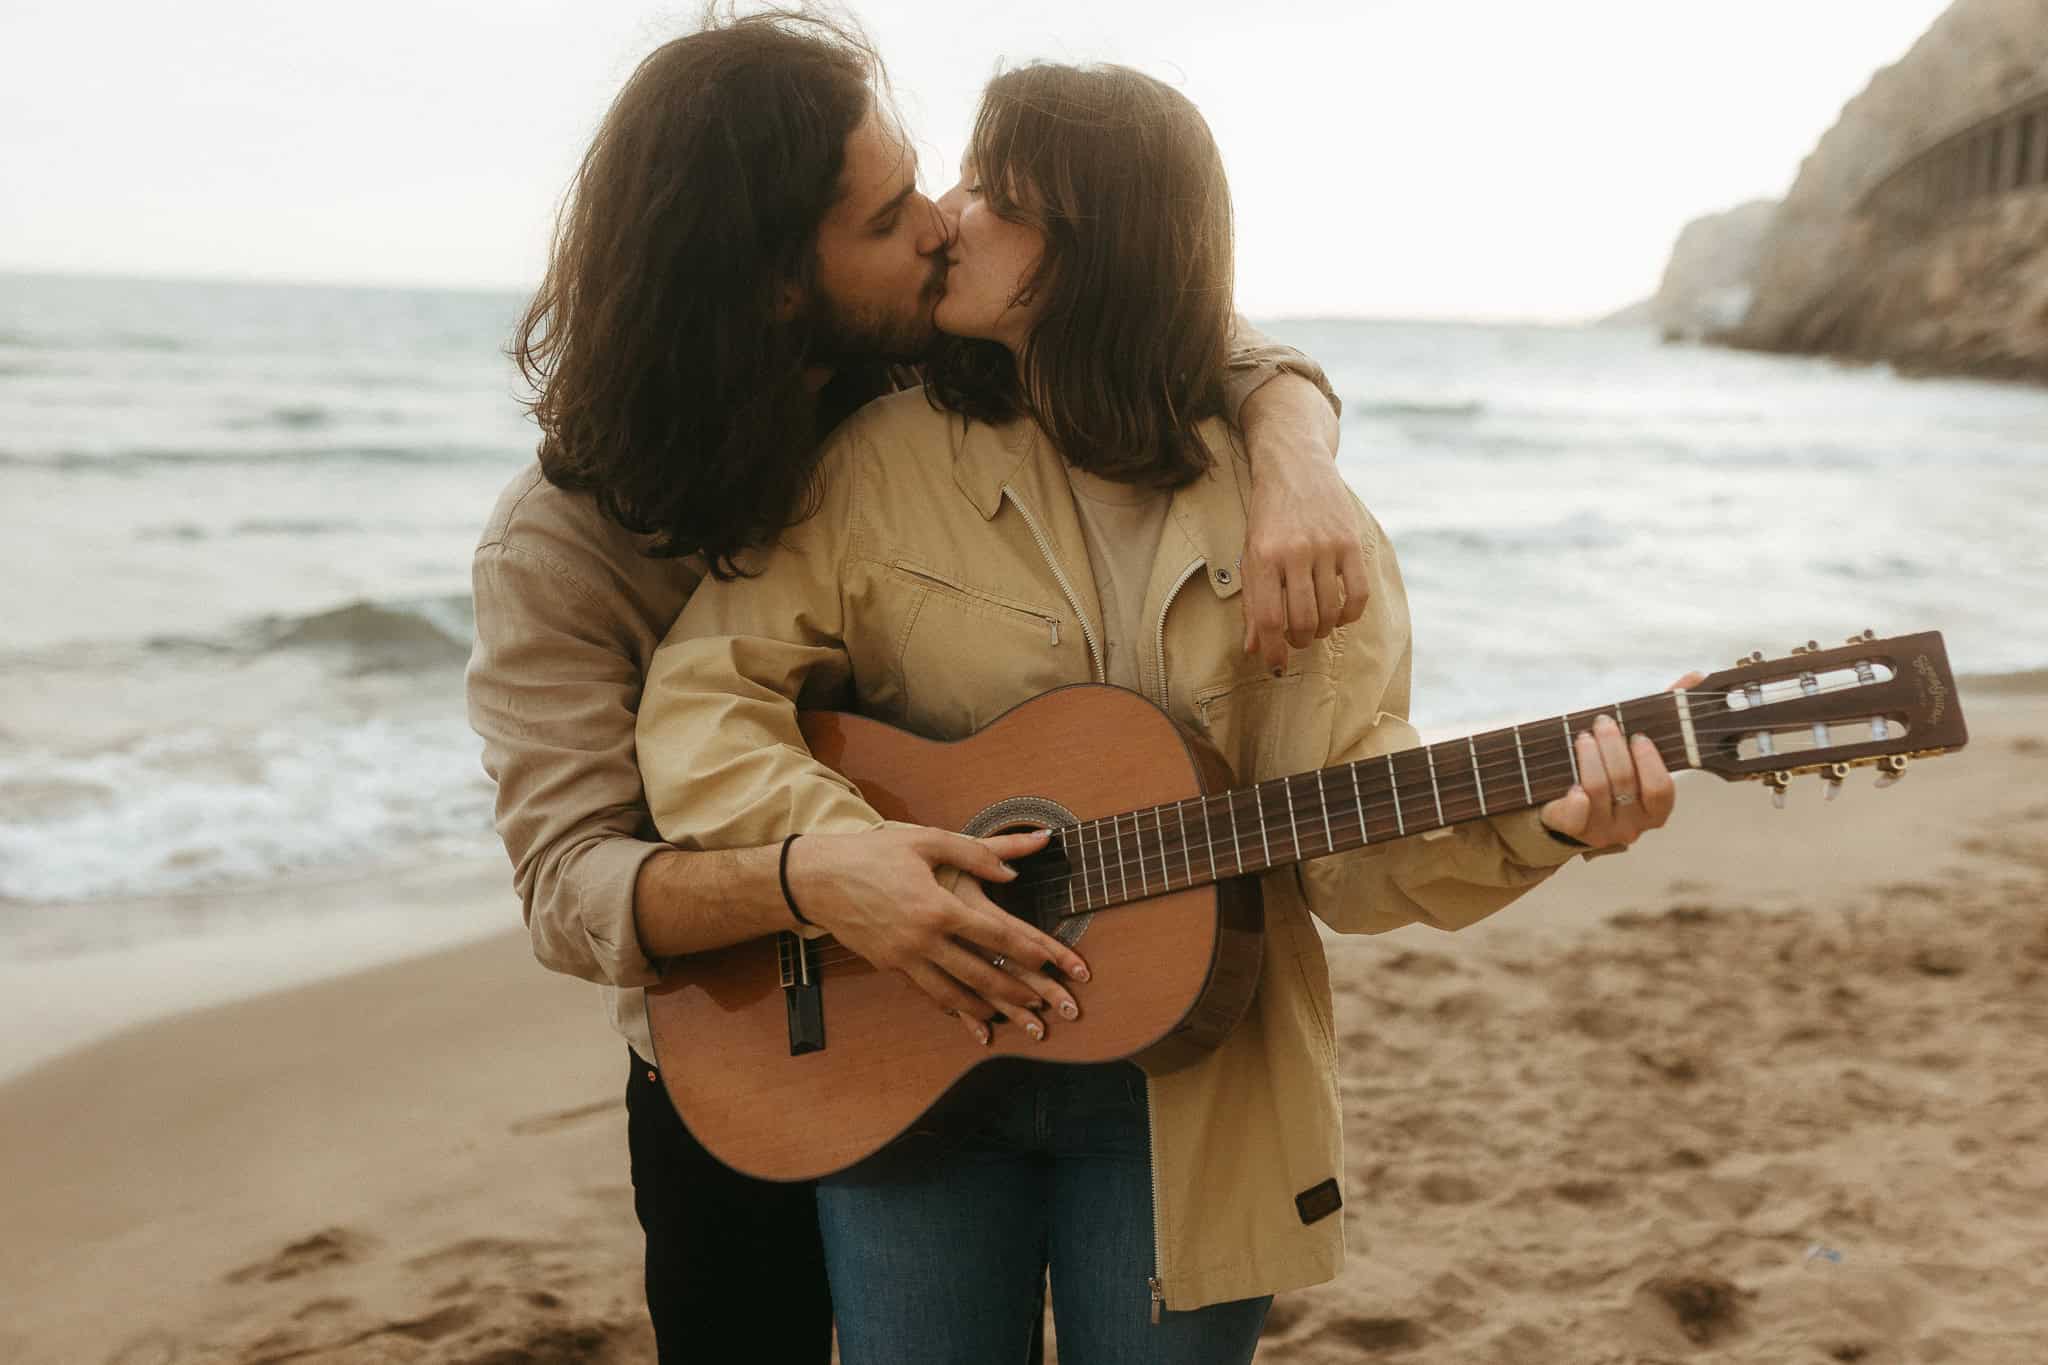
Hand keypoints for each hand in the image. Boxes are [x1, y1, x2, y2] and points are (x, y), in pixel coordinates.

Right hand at [786, 825, 1088, 1045]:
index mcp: (938, 907)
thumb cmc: (874, 853)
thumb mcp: (926, 841)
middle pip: (980, 974)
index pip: (995, 935)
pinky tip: (968, 1015)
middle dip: (1016, 992)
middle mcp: (923, 940)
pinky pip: (926, 994)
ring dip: (987, 1008)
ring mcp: (904, 958)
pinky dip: (952, 1007)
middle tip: (1045, 1006)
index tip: (1055, 962)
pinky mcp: (889, 966)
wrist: (817, 879)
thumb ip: (976, 853)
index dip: (1029, 950)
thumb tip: (1015, 867)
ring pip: (954, 993)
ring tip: (1013, 1019)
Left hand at [1239, 377, 1366, 668]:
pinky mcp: (1351, 542)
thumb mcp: (1250, 554)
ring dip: (1322, 629)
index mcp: (1262, 557)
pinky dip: (1349, 614)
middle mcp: (1293, 552)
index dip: (1273, 651)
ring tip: (1314, 625)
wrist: (1294, 464)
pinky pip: (1357, 594)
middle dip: (1298, 640)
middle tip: (1296, 638)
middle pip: (1301, 620)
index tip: (1276, 665)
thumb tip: (1254, 649)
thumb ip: (1252, 602)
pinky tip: (1340, 614)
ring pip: (1329, 611)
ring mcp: (1325, 546)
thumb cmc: (1268, 516)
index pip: (1268, 620)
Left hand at [1539, 672, 1705, 849]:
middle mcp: (1633, 825)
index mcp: (1655, 809)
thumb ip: (1667, 714)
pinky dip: (1575, 796)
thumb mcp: (1636, 747)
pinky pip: (1576, 816)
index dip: (1649, 761)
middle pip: (1626, 782)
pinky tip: (1572, 782)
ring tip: (1583, 737)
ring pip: (1599, 789)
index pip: (1660, 789)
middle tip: (1602, 722)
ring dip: (1590, 757)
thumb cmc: (1610, 773)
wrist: (1567, 812)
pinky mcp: (1573, 831)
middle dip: (1613, 746)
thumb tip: (1695, 677)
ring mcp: (1603, 830)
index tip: (1637, 736)